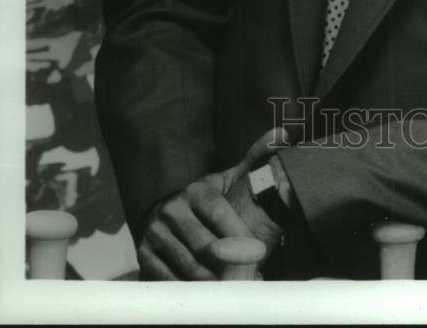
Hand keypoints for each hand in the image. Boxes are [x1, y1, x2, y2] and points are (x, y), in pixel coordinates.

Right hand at [138, 127, 291, 279]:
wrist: (171, 213)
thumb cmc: (214, 200)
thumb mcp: (235, 177)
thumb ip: (258, 158)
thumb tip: (282, 133)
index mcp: (197, 190)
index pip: (219, 214)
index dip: (239, 235)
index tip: (258, 252)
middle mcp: (172, 209)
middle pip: (204, 246)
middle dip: (229, 264)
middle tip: (248, 276)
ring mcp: (156, 233)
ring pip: (188, 266)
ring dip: (213, 282)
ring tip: (233, 288)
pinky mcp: (144, 255)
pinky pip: (168, 280)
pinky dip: (191, 291)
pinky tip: (209, 293)